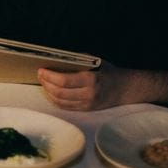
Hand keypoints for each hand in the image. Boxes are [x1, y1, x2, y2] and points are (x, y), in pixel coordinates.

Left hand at [37, 61, 167, 110]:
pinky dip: (56, 99)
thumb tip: (58, 58)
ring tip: (43, 82)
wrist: (126, 89)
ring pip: (61, 101)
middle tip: (40, 75)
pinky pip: (66, 107)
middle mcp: (89, 94)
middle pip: (60, 92)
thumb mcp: (97, 62)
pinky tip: (51, 91)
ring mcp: (87, 104)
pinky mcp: (87, 110)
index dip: (50, 76)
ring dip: (49, 92)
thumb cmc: (110, 72)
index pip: (64, 80)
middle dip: (46, 83)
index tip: (42, 70)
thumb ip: (79, 60)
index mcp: (91, 80)